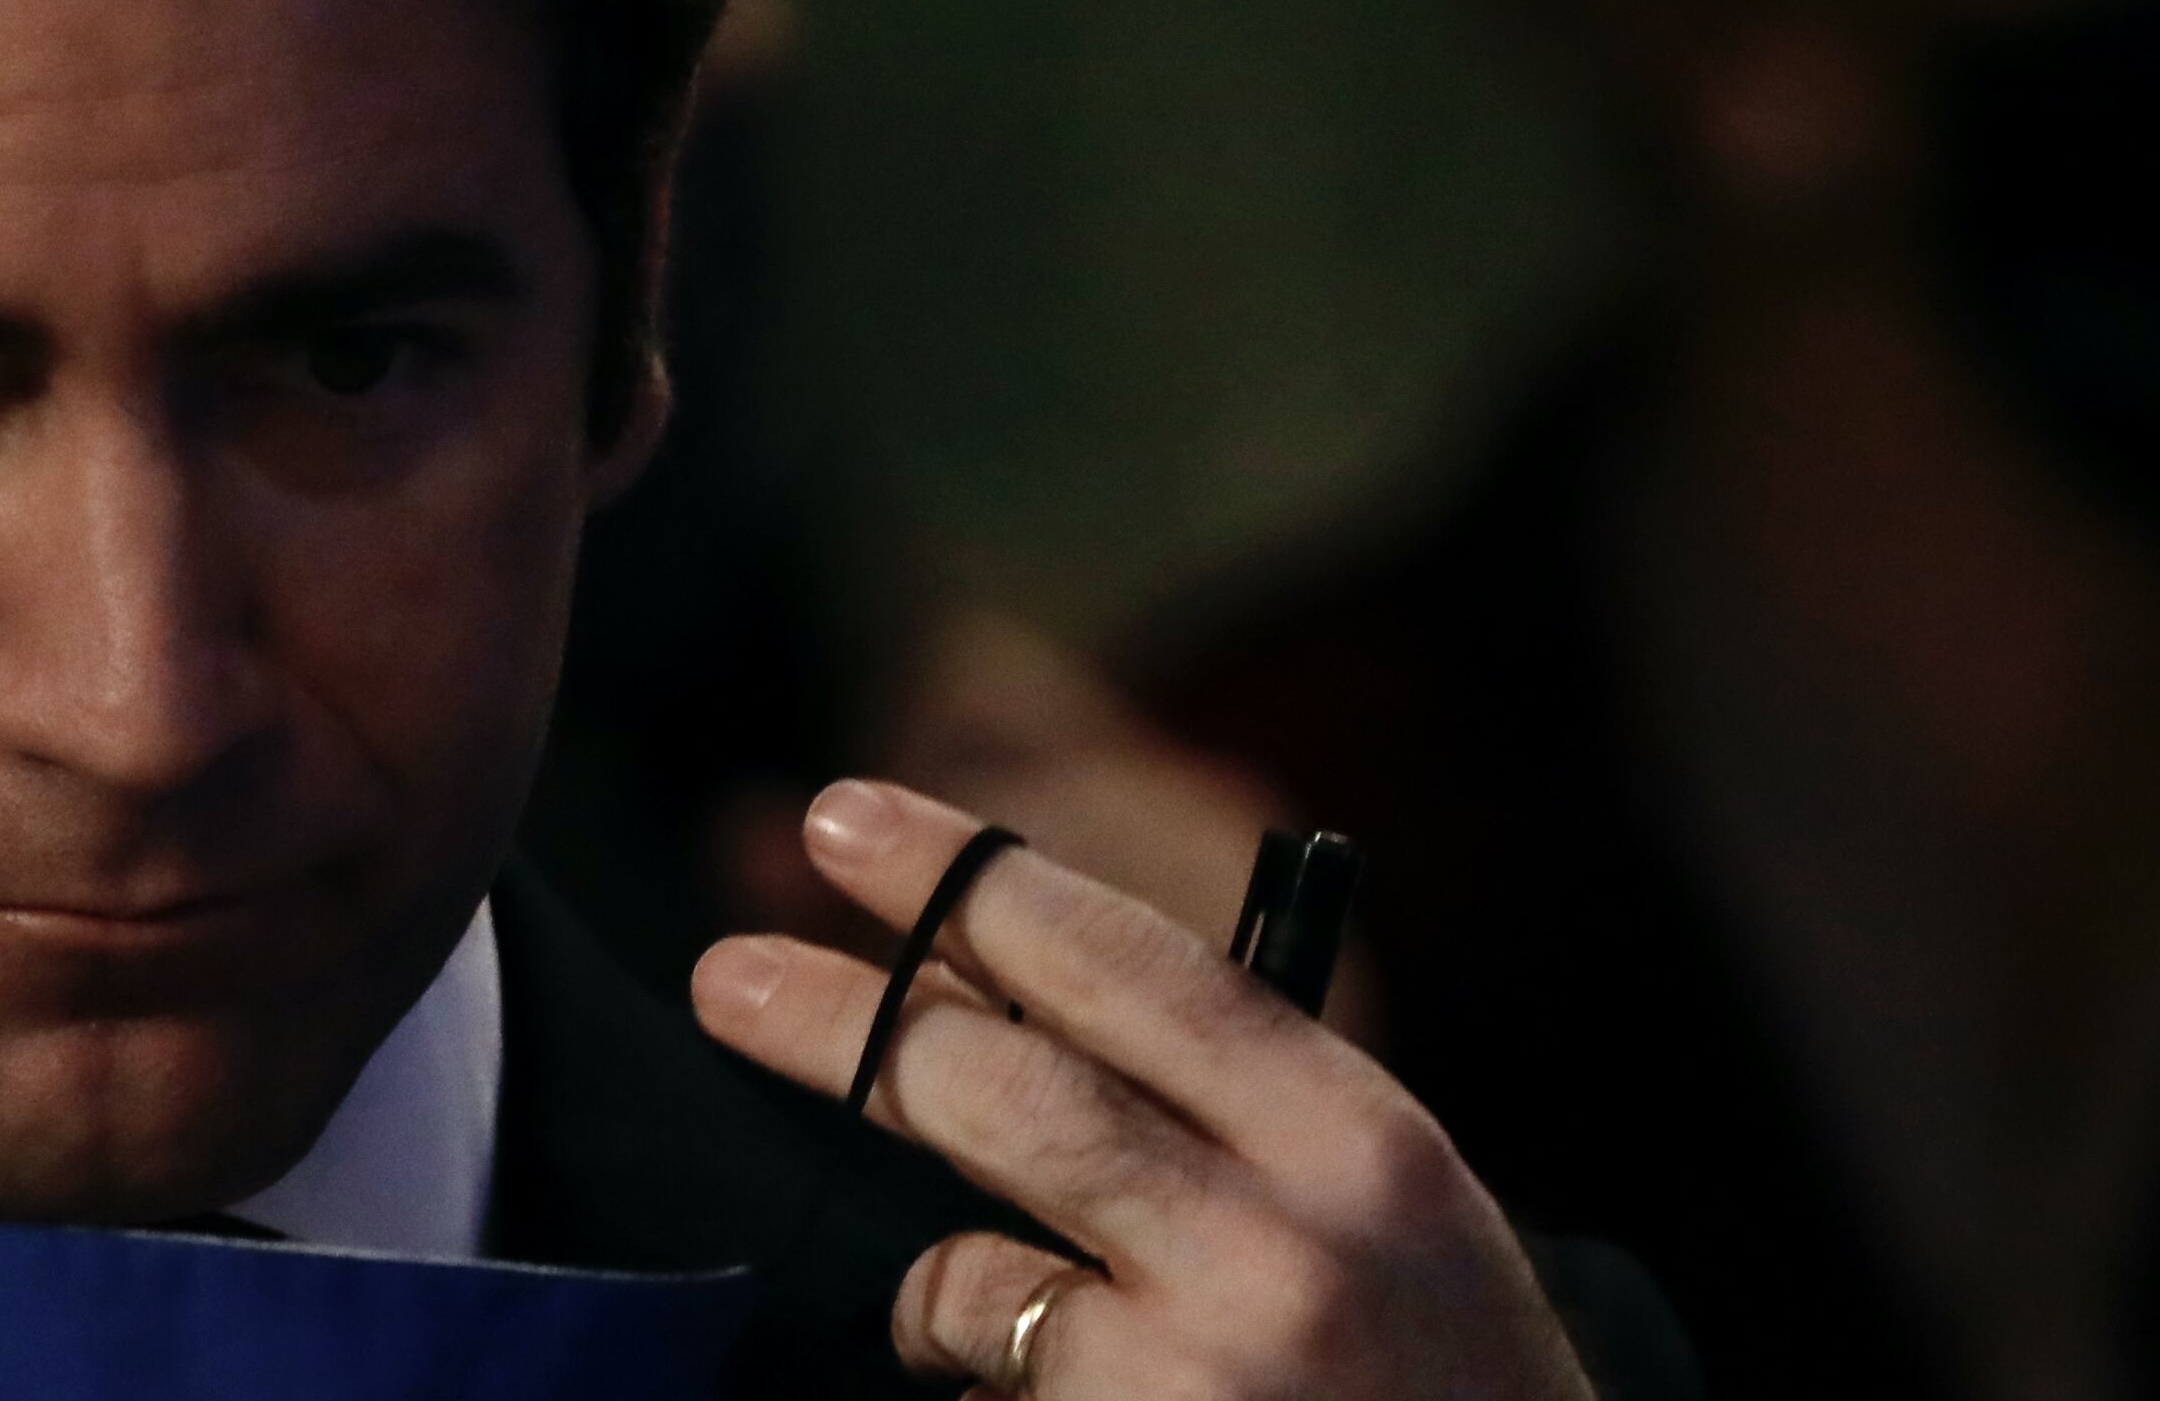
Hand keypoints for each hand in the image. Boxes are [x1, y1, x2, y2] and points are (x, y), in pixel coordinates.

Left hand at [693, 782, 1591, 1399]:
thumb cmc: (1433, 1372)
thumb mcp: (1375, 1203)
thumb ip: (1216, 1095)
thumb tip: (972, 968)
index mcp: (1358, 1136)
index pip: (1136, 967)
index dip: (973, 883)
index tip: (846, 817)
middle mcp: (1285, 1243)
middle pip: (1007, 1093)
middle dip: (850, 1024)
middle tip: (726, 978)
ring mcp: (1207, 1369)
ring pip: (968, 1270)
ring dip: (932, 1281)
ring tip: (946, 1314)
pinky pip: (988, 1395)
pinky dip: (987, 1398)